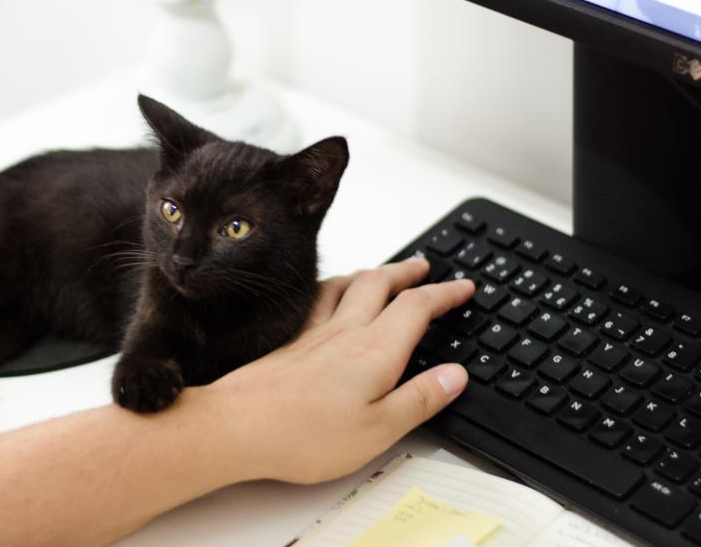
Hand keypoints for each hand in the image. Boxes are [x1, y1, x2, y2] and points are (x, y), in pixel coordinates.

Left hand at [198, 257, 473, 483]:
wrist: (237, 426)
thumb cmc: (302, 435)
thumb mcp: (378, 430)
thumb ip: (419, 399)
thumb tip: (455, 375)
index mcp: (375, 352)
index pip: (417, 308)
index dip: (445, 293)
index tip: (463, 287)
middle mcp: (345, 333)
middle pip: (381, 284)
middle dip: (408, 271)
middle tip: (425, 266)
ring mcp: (313, 333)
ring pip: (347, 285)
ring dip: (372, 273)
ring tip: (383, 273)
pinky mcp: (289, 342)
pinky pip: (317, 299)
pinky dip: (333, 287)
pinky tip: (327, 295)